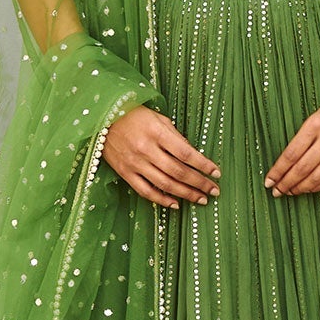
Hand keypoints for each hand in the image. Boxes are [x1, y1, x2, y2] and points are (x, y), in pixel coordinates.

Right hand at [102, 105, 220, 209]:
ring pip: (165, 184)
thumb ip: (176, 137)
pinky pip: (146, 191)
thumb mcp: (159, 119)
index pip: (187, 153)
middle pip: (178, 172)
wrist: (102, 118)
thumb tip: (193, 156)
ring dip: (186, 194)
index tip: (216, 173)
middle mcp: (146, 149)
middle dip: (199, 183)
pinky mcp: (125, 173)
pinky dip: (162, 200)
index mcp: (157, 133)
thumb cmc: (135, 115)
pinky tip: (176, 203)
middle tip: (214, 190)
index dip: (204, 165)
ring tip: (201, 199)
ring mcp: (135, 163)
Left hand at [264, 87, 319, 194]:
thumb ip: (303, 138)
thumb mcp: (316, 117)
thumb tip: (286, 163)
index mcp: (314, 125)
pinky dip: (318, 186)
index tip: (269, 181)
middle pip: (302, 168)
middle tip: (277, 191)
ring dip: (300, 188)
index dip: (277, 171)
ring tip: (291, 192)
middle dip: (286, 183)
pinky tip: (309, 189)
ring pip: (316, 177)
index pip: (290, 154)